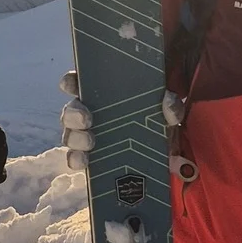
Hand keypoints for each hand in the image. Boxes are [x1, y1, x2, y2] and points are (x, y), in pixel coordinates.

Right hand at [59, 70, 186, 170]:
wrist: (169, 156)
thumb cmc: (160, 122)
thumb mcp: (168, 111)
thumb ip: (171, 105)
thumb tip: (168, 101)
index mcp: (107, 92)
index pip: (83, 81)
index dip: (72, 81)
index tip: (70, 84)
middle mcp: (94, 112)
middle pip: (72, 109)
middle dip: (73, 113)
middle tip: (86, 119)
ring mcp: (91, 135)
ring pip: (71, 134)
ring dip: (75, 138)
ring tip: (89, 143)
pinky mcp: (94, 157)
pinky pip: (77, 158)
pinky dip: (77, 160)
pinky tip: (84, 162)